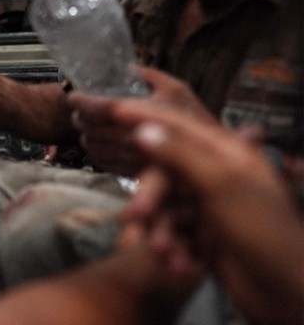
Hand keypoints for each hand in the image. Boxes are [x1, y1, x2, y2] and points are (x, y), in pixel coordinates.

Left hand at [68, 66, 212, 175]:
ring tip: (91, 124)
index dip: (78, 101)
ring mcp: (128, 159)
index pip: (94, 108)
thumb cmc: (195, 120)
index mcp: (137, 115)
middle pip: (87, 127)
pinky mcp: (130, 174)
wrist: (212, 160)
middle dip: (79, 116)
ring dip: (86, 133)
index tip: (74, 95)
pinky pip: (101, 162)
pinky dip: (97, 151)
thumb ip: (149, 76)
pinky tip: (104, 142)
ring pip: (90, 146)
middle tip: (81, 109)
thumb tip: (128, 67)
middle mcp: (129, 138)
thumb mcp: (177, 89)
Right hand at [118, 104, 303, 324]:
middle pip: (168, 172)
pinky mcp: (208, 233)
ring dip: (162, 231)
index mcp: (229, 154)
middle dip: (151, 197)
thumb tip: (146, 129)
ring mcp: (213, 204)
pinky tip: (179, 265)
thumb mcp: (222, 185)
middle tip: (136, 213)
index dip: (148, 115)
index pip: (181, 125)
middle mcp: (219, 174)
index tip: (116, 110)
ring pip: (169, 206)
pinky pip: (177, 231)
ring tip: (164, 254)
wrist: (288, 294)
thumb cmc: (265, 235)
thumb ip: (181, 154)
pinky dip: (174, 248)